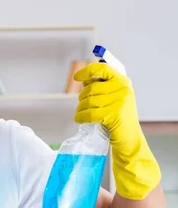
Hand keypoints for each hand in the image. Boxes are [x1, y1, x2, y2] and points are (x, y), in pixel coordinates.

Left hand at [73, 62, 160, 199]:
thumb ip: (102, 87)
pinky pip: (89, 113)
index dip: (87, 71)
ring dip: (80, 109)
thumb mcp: (114, 98)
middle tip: (82, 106)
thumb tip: (84, 78)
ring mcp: (119, 101)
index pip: (102, 69)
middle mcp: (123, 89)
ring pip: (88, 101)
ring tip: (82, 114)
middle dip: (82, 98)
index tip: (77, 77)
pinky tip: (80, 119)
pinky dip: (80, 117)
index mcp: (123, 81)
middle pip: (90, 89)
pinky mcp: (114, 115)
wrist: (130, 139)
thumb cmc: (118, 118)